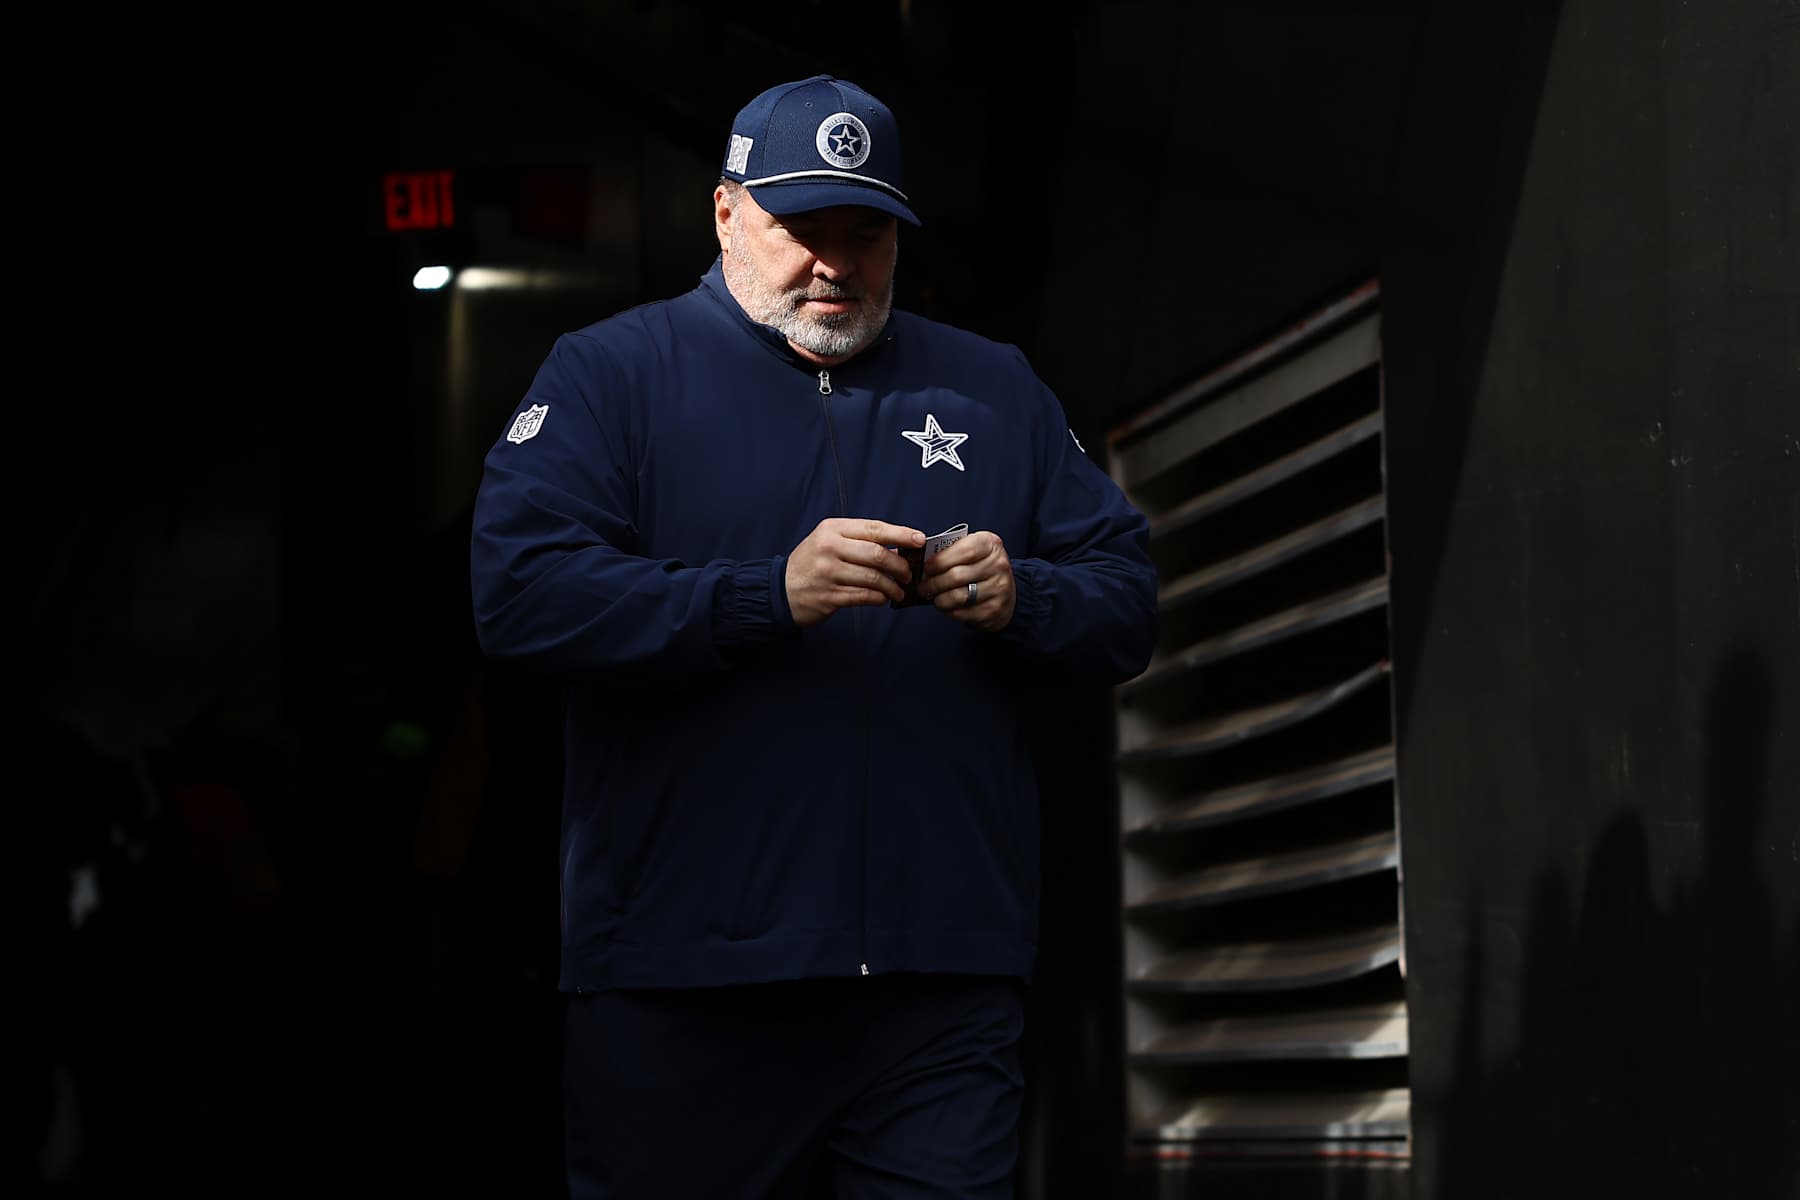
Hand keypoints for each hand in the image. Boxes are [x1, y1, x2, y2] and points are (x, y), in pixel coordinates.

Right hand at [785, 519, 924, 626]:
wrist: (780, 589)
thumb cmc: (811, 563)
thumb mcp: (828, 540)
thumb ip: (858, 541)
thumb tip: (898, 547)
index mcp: (832, 529)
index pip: (874, 529)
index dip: (901, 534)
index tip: (919, 540)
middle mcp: (830, 548)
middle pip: (877, 554)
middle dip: (900, 565)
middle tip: (909, 574)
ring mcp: (828, 573)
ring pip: (873, 578)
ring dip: (892, 586)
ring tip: (899, 590)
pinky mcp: (829, 596)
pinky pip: (863, 597)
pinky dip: (879, 598)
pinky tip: (883, 598)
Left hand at [921, 531, 1014, 632]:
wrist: (1006, 593)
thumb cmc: (981, 568)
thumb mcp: (973, 550)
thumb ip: (953, 551)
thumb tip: (924, 560)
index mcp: (991, 544)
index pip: (964, 551)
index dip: (940, 561)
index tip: (926, 568)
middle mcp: (998, 565)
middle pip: (957, 575)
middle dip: (934, 583)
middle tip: (923, 586)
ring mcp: (998, 588)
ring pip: (958, 596)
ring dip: (939, 599)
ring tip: (932, 596)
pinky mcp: (994, 609)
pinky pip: (963, 612)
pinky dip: (949, 611)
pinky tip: (946, 606)